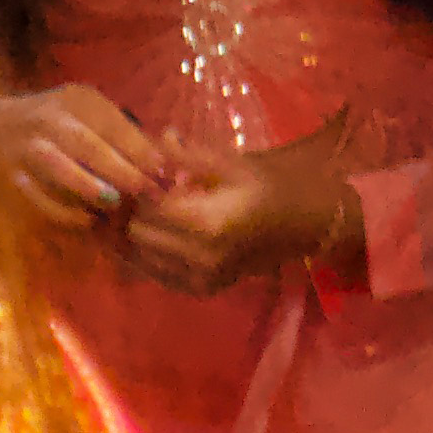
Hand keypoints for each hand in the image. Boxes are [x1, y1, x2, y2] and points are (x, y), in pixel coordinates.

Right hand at [0, 85, 182, 223]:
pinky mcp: (10, 174)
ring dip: (91, 188)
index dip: (143, 152)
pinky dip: (62, 210)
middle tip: (148, 193)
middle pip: (88, 145)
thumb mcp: (90, 113)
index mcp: (77, 101)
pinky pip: (36, 195)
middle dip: (122, 171)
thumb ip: (126, 133)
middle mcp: (49, 119)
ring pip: (59, 168)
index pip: (114, 126)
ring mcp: (25, 146)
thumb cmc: (59, 121)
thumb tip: (171, 161)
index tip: (165, 174)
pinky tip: (86, 220)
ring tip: (115, 204)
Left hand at [121, 112, 366, 291]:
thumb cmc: (263, 184)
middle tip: (139, 194)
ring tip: (144, 213)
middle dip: (134, 213)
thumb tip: (150, 142)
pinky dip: (148, 256)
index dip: (137, 190)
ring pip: (140, 257)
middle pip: (137, 234)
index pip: (146, 208)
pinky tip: (156, 236)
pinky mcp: (200, 290)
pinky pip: (156, 275)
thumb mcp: (227, 161)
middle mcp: (199, 258)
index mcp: (206, 223)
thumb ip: (184, 155)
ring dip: (136, 235)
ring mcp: (200, 280)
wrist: (298, 220)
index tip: (137, 175)